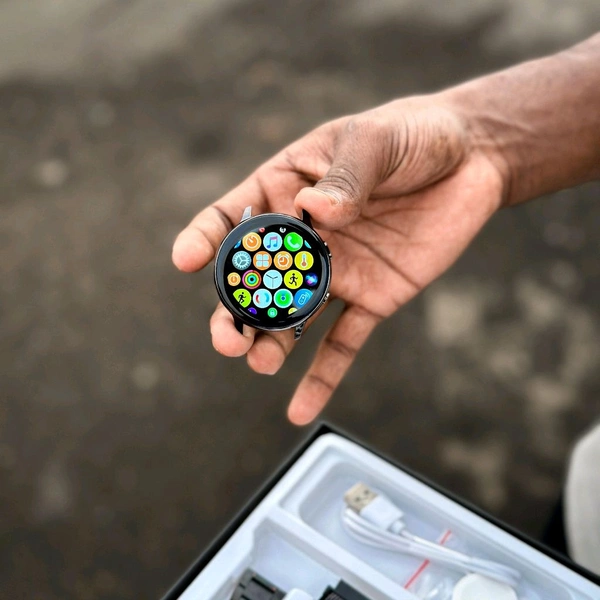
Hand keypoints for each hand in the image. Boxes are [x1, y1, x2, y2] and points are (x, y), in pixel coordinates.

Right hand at [172, 95, 505, 424]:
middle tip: (228, 336)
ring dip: (271, 343)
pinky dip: (322, 377)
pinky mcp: (372, 299)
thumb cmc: (414, 136)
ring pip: (291, 317)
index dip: (207, 238)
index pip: (234, 217)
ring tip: (260, 361)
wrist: (472, 160)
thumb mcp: (376, 141)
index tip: (186, 260)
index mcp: (289, 189)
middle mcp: (303, 238)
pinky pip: (342, 343)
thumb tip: (318, 213)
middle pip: (255, 281)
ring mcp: (335, 272)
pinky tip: (298, 411)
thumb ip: (346, 177)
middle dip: (236, 310)